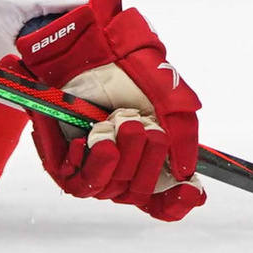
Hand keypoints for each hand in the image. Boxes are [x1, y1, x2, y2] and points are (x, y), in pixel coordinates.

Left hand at [6, 0, 203, 220]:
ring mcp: (91, 168)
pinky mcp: (62, 166)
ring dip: (121, 156)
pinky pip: (79, 182)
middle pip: (140, 193)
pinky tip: (96, 138)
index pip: (164, 199)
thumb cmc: (128, 71)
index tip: (191, 189)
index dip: (177, 202)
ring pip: (112, 189)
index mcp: (147, 158)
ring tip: (119, 123)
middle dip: (147, 160)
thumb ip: (183, 134)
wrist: (91, 50)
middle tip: (141, 125)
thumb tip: (187, 172)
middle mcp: (120, 168)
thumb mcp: (168, 97)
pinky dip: (93, 161)